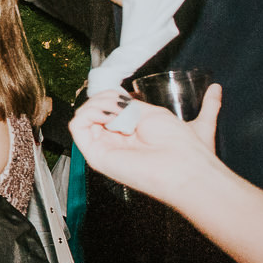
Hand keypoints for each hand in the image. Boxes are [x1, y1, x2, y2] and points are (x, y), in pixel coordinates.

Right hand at [69, 84, 223, 211]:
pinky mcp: (95, 156)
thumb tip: (112, 99)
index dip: (110, 96)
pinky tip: (109, 116)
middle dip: (105, 97)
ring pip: (83, 115)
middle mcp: (113, 142)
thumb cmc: (180, 145)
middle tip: (123, 104)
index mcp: (128, 134)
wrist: (185, 167)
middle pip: (93, 110)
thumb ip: (129, 105)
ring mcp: (103, 149)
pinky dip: (89, 113)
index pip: (106, 108)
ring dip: (98, 103)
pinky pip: (77, 126)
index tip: (126, 96)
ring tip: (119, 110)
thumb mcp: (153, 113)